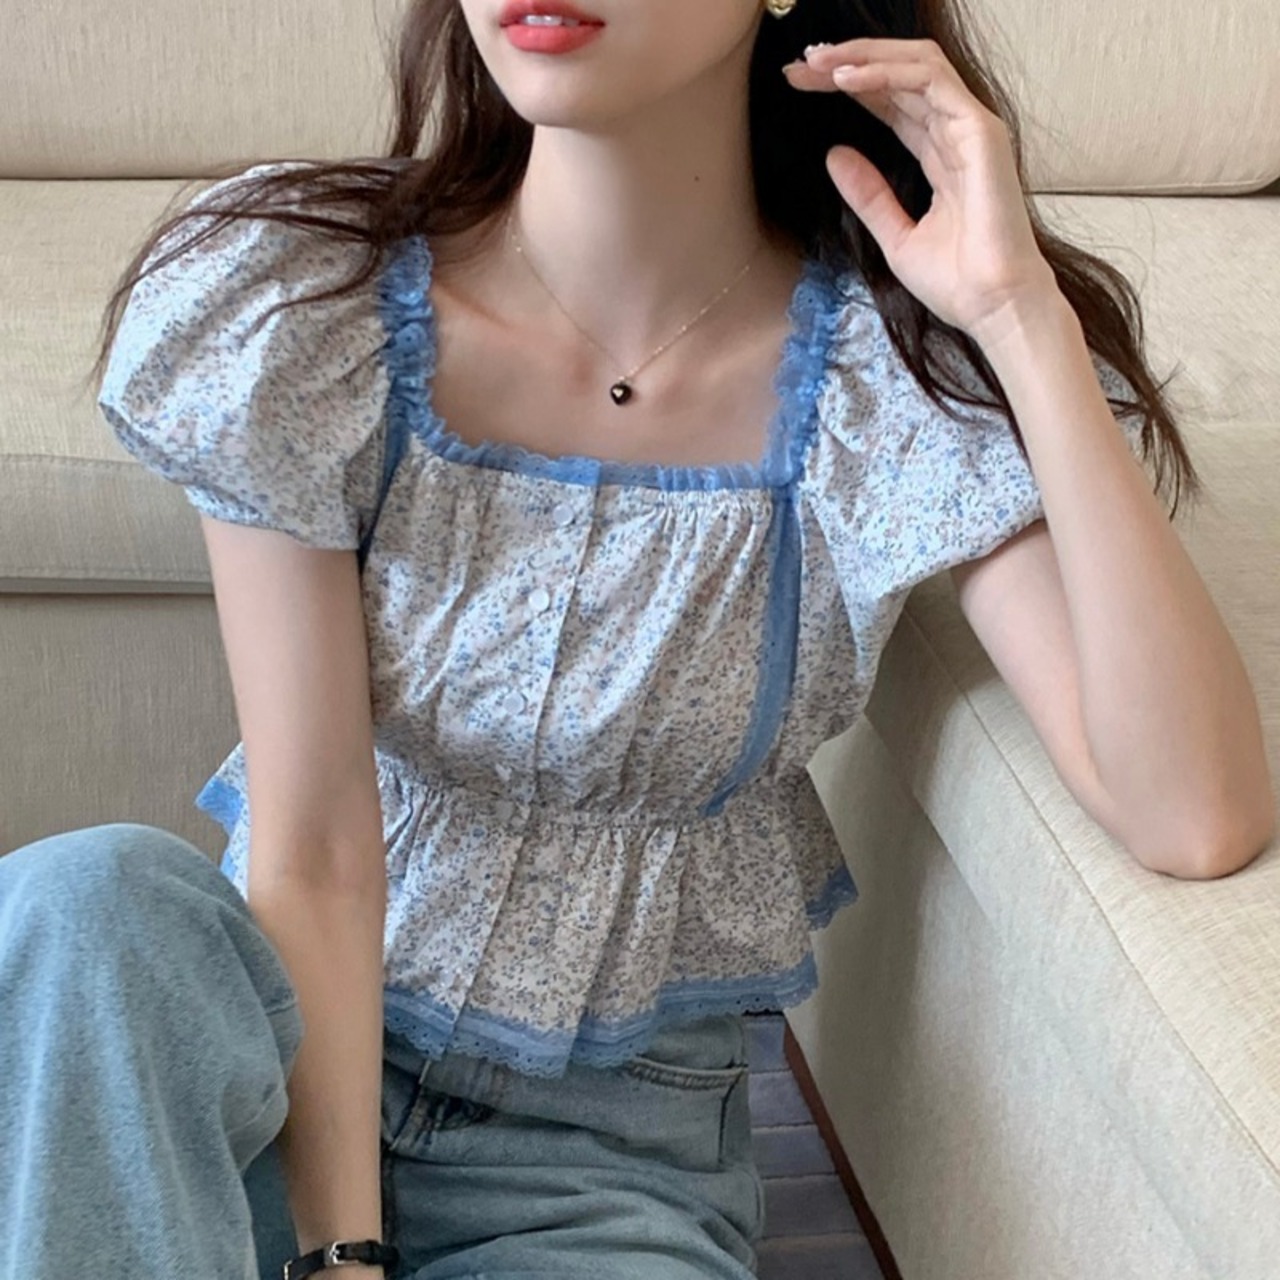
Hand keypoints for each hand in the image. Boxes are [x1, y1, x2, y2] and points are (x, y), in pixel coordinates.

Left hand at [783, 38, 1059, 342]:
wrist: (992, 306)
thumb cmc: (957, 282)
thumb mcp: (896, 236)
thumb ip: (869, 195)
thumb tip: (835, 155)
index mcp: (940, 155)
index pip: (892, 102)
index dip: (851, 87)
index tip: (805, 85)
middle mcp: (957, 133)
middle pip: (899, 77)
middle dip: (850, 62)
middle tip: (803, 64)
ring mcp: (972, 128)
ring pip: (916, 65)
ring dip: (863, 58)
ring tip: (818, 63)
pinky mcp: (980, 130)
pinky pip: (929, 82)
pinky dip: (886, 73)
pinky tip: (848, 78)